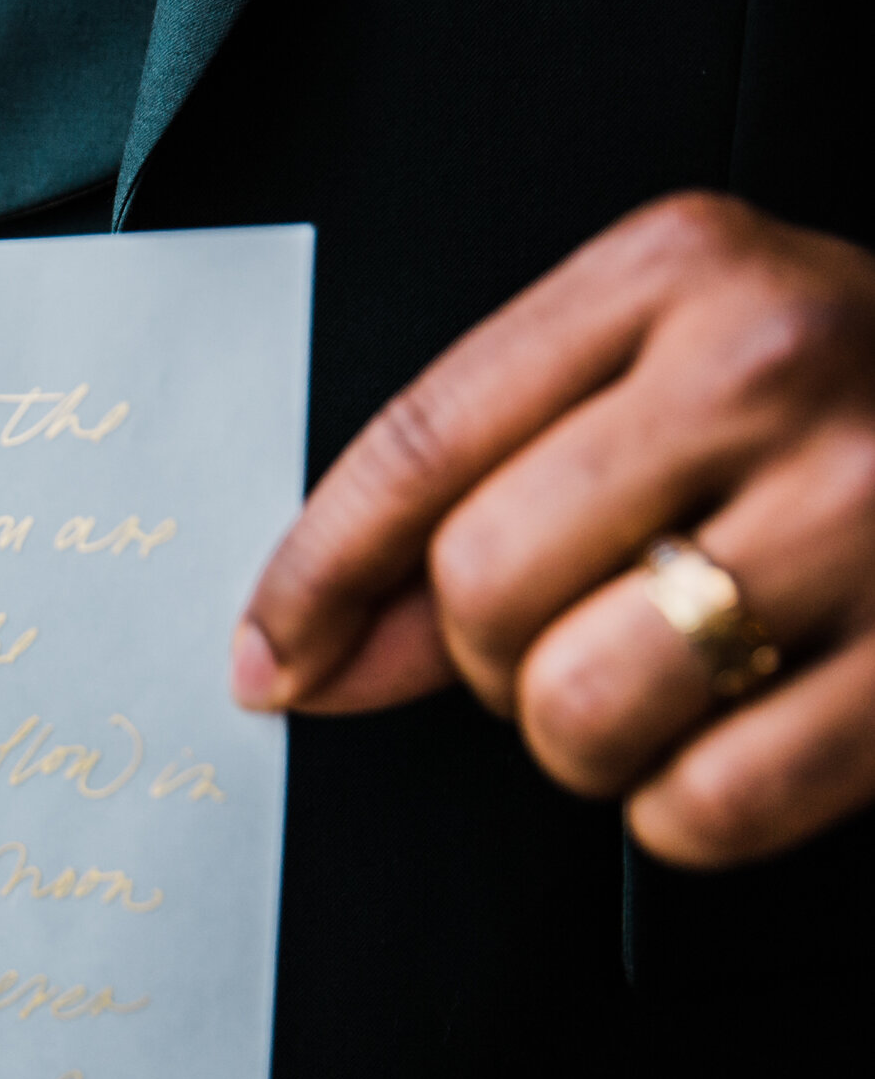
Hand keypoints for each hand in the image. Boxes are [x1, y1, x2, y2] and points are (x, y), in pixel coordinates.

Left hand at [235, 193, 874, 867]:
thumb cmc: (849, 401)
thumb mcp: (670, 366)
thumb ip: (483, 481)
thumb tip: (300, 651)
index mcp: (682, 271)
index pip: (418, 442)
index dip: (312, 574)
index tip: (265, 658)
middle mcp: (776, 367)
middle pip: (481, 589)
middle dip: (478, 658)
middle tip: (552, 639)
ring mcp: (873, 512)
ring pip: (574, 708)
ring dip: (577, 738)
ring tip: (659, 679)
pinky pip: (701, 808)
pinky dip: (680, 807)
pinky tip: (736, 737)